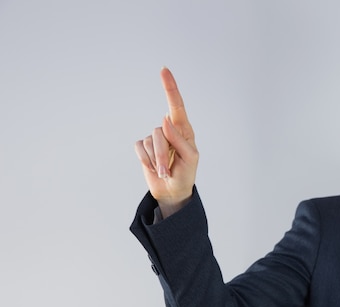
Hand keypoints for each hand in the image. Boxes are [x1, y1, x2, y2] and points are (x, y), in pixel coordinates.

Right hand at [135, 67, 198, 217]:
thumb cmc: (186, 174)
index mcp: (184, 131)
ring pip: (149, 141)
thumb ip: (179, 138)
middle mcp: (169, 131)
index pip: (177, 106)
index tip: (164, 70)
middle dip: (162, 154)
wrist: (172, 191)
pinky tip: (153, 167)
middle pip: (160, 132)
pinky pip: (139, 148)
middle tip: (167, 170)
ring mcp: (155, 139)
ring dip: (155, 160)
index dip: (170, 88)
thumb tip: (165, 119)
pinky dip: (146, 161)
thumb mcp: (189, 158)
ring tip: (163, 171)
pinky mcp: (144, 148)